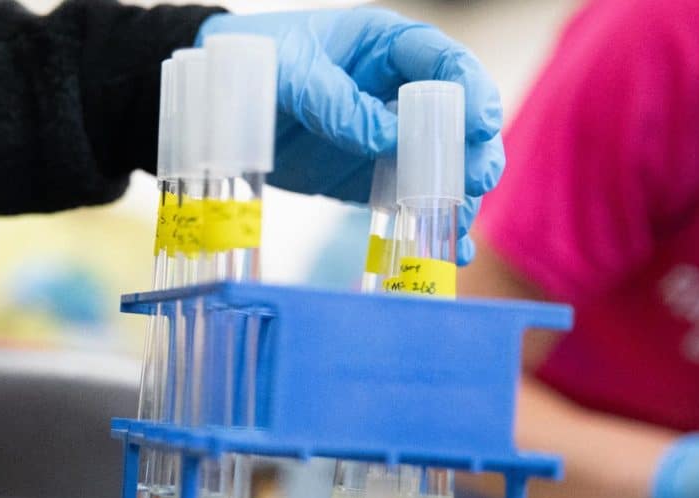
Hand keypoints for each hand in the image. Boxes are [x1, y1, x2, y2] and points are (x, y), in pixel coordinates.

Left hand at [196, 8, 504, 264]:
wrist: (217, 100)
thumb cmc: (255, 63)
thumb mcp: (287, 71)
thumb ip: (334, 101)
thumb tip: (388, 138)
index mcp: (384, 46)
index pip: (442, 62)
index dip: (469, 90)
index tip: (481, 124)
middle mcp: (397, 92)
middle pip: (455, 120)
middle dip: (472, 150)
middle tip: (476, 181)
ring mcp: (388, 137)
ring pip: (441, 165)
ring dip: (456, 195)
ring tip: (459, 228)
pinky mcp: (370, 176)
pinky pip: (407, 199)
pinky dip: (426, 223)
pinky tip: (446, 250)